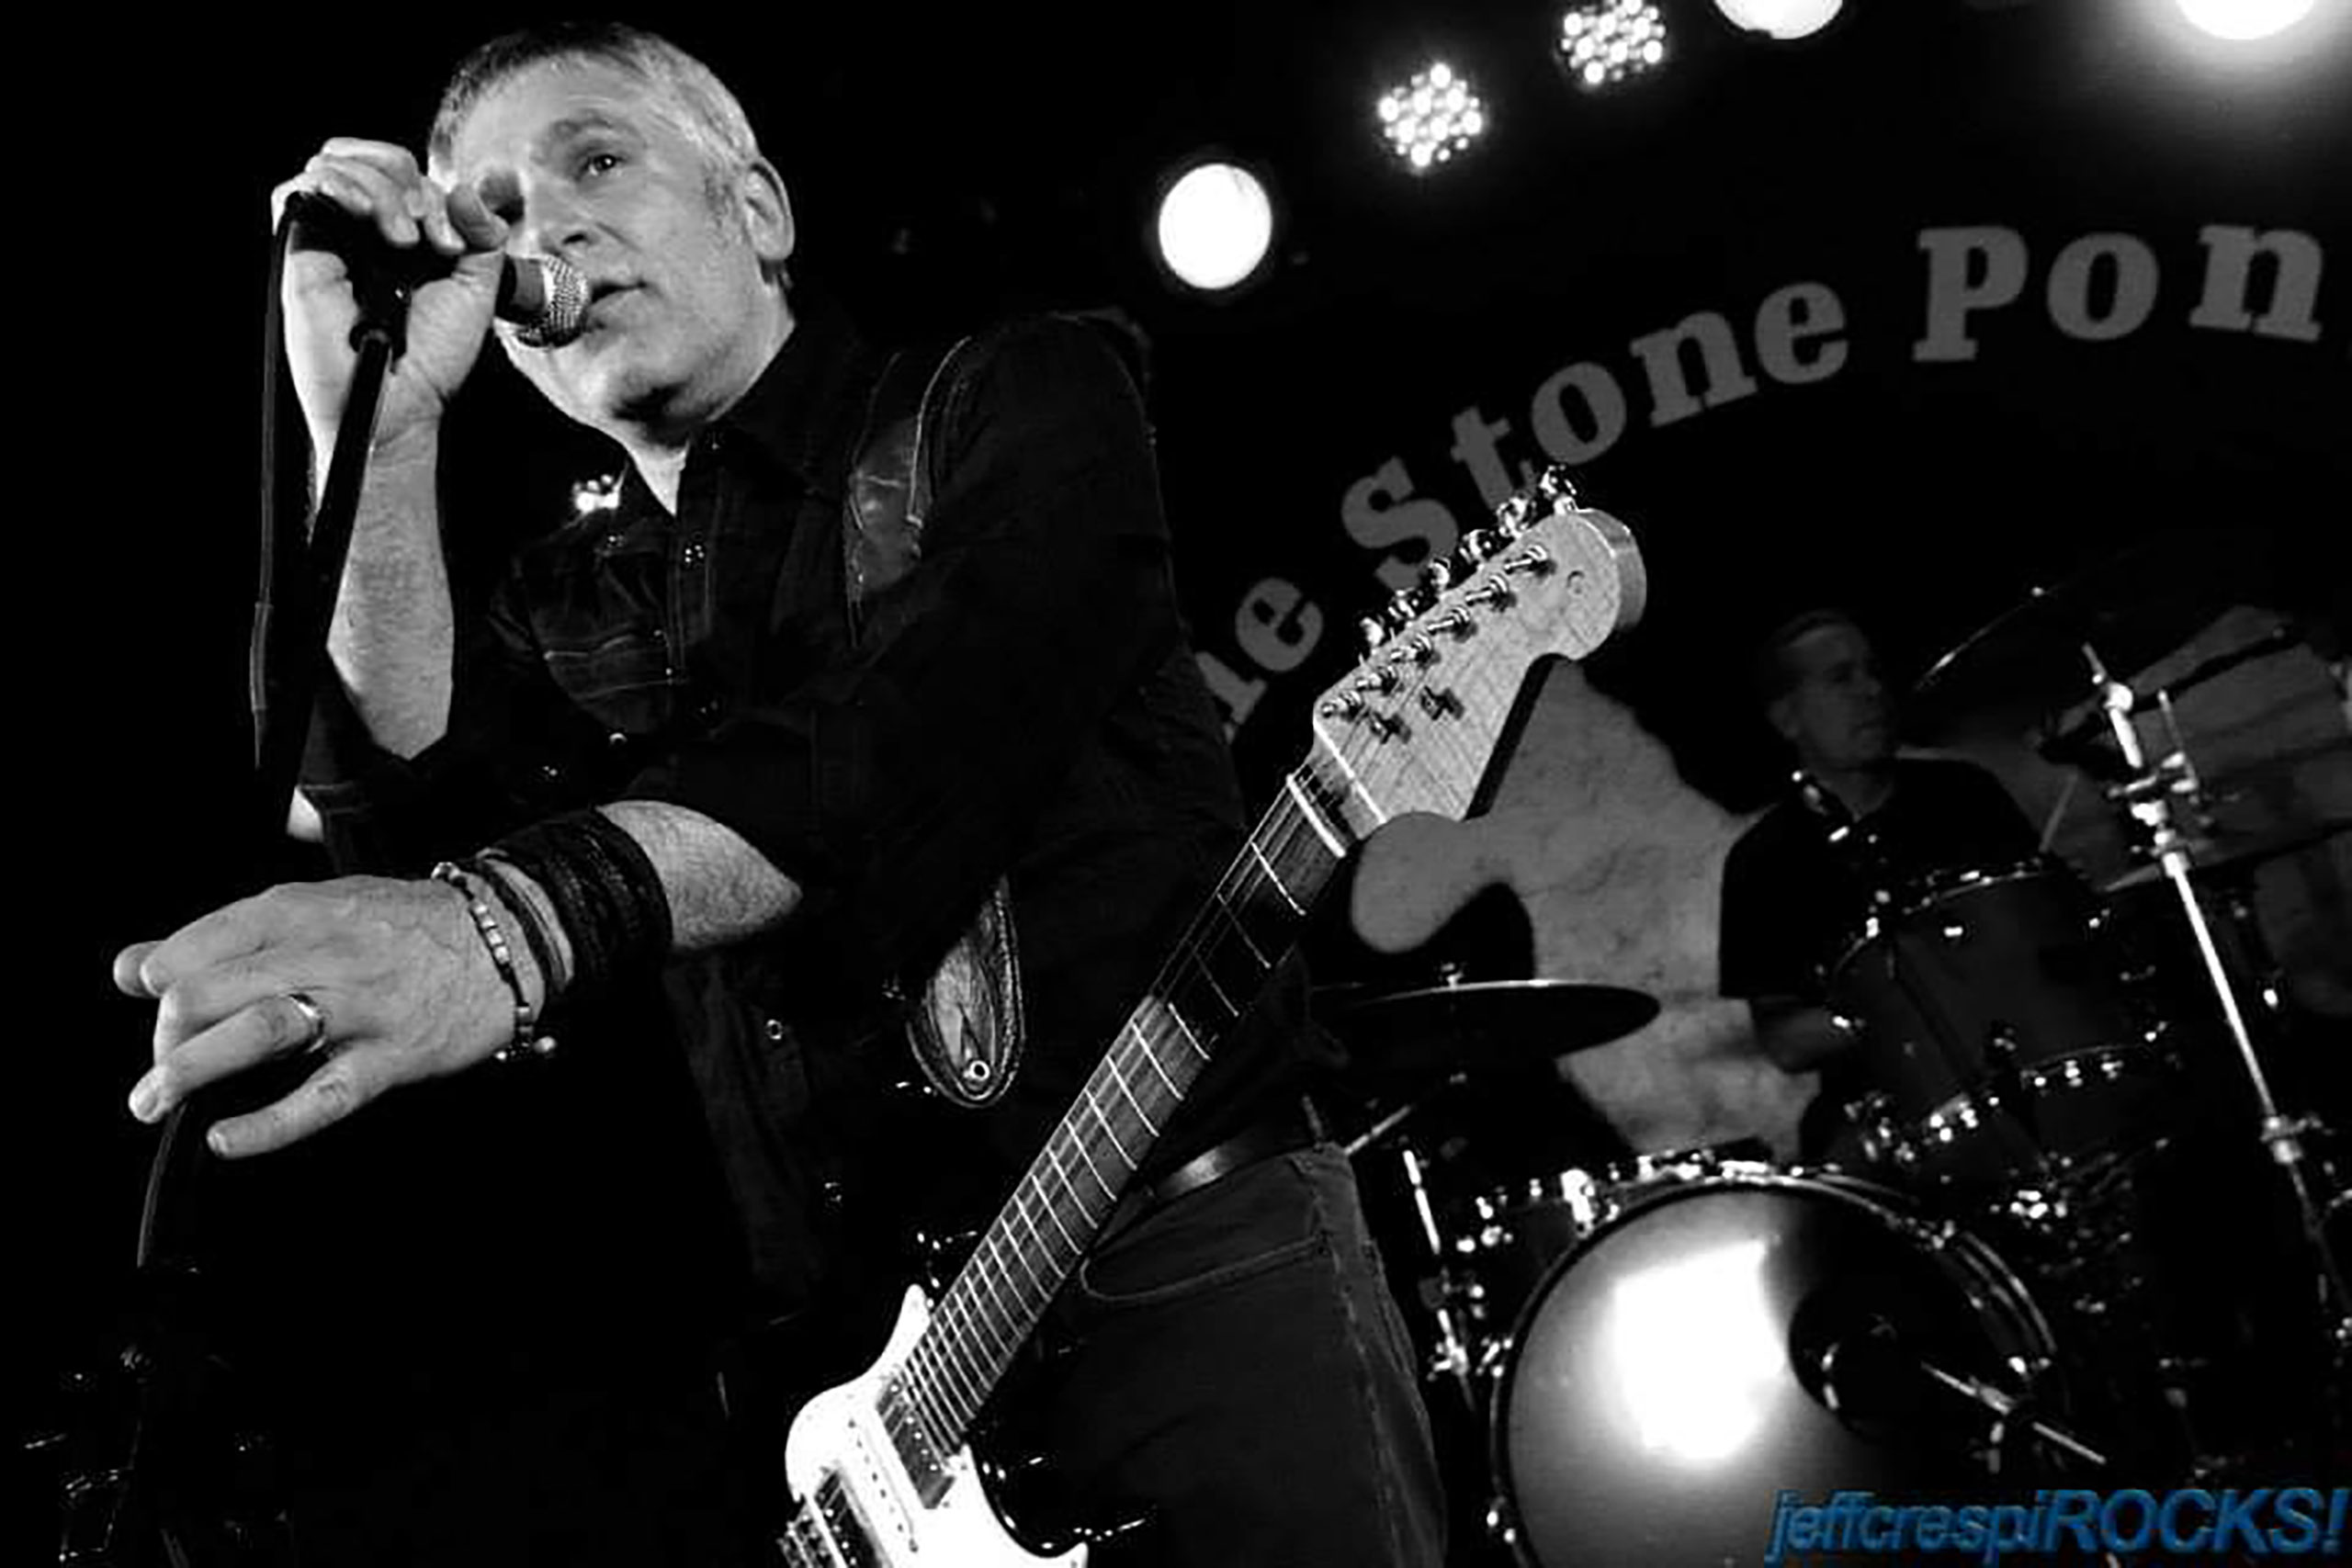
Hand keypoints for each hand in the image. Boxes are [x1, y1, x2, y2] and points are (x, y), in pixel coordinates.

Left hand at [114, 877, 514, 1156]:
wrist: (509, 934)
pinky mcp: (392, 1056)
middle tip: (162, 1070)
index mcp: (296, 910)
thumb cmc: (407, 924)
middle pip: (207, 993)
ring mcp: (358, 1006)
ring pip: (253, 1032)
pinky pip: (321, 1096)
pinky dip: (267, 1124)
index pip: (191, 949)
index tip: (162, 1011)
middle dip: (165, 1040)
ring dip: (188, 1073)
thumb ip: (222, 938)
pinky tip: (228, 1137)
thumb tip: (133, 967)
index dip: (157, 986)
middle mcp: (322, 952)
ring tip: (156, 1103)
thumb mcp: (312, 907)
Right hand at [271, 140, 509, 457]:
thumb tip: (466, 191)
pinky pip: (299, 190)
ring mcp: (328, 237)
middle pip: (369, 158)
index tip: (454, 244)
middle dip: (408, 182)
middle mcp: (360, 230)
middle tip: (430, 234)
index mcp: (400, 233)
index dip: (435, 192)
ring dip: (380, 187)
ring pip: (335, 162)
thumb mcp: (475, 289)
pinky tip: (365, 214)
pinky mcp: (299, 251)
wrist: (401, 405)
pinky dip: (336, 185)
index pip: (406, 174)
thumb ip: (481, 236)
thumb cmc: (431, 358)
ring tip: (404, 240)